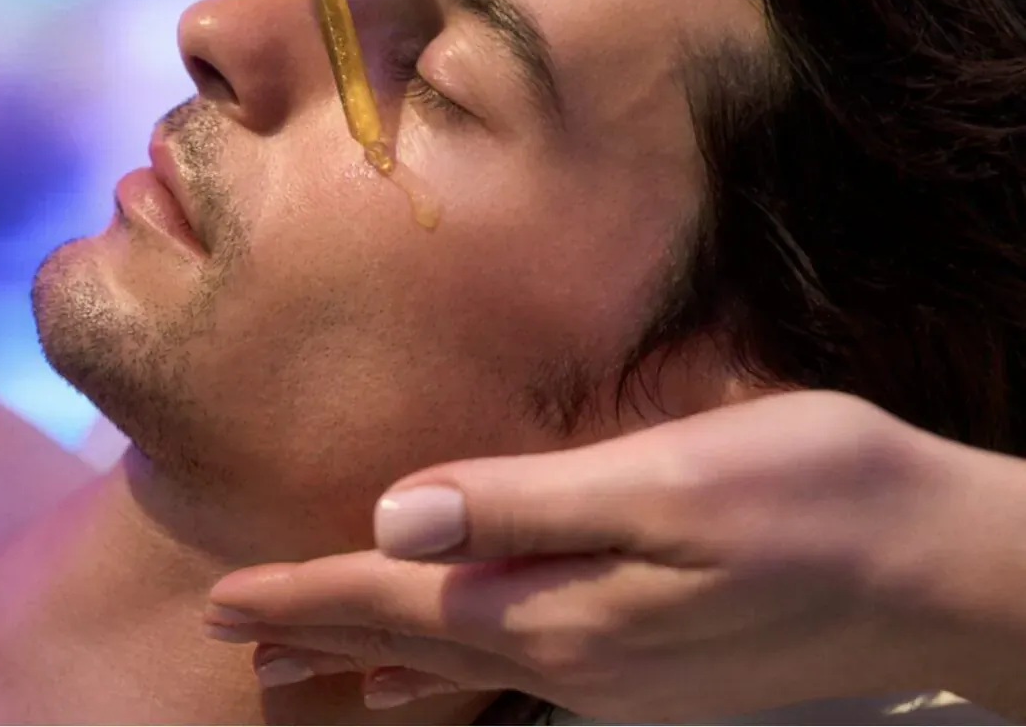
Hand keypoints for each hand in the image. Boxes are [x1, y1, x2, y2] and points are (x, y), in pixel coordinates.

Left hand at [204, 392, 988, 719]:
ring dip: (367, 661)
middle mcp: (573, 656)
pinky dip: (442, 675)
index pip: (396, 606)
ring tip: (294, 670)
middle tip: (228, 635)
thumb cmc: (816, 502)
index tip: (219, 601)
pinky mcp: (650, 663)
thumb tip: (397, 518)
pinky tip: (424, 684)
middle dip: (316, 634)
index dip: (304, 598)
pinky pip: (508, 673)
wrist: (946, 573)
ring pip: (452, 667)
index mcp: (561, 606)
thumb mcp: (666, 482)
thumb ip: (524, 502)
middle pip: (410, 646)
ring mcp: (614, 671)